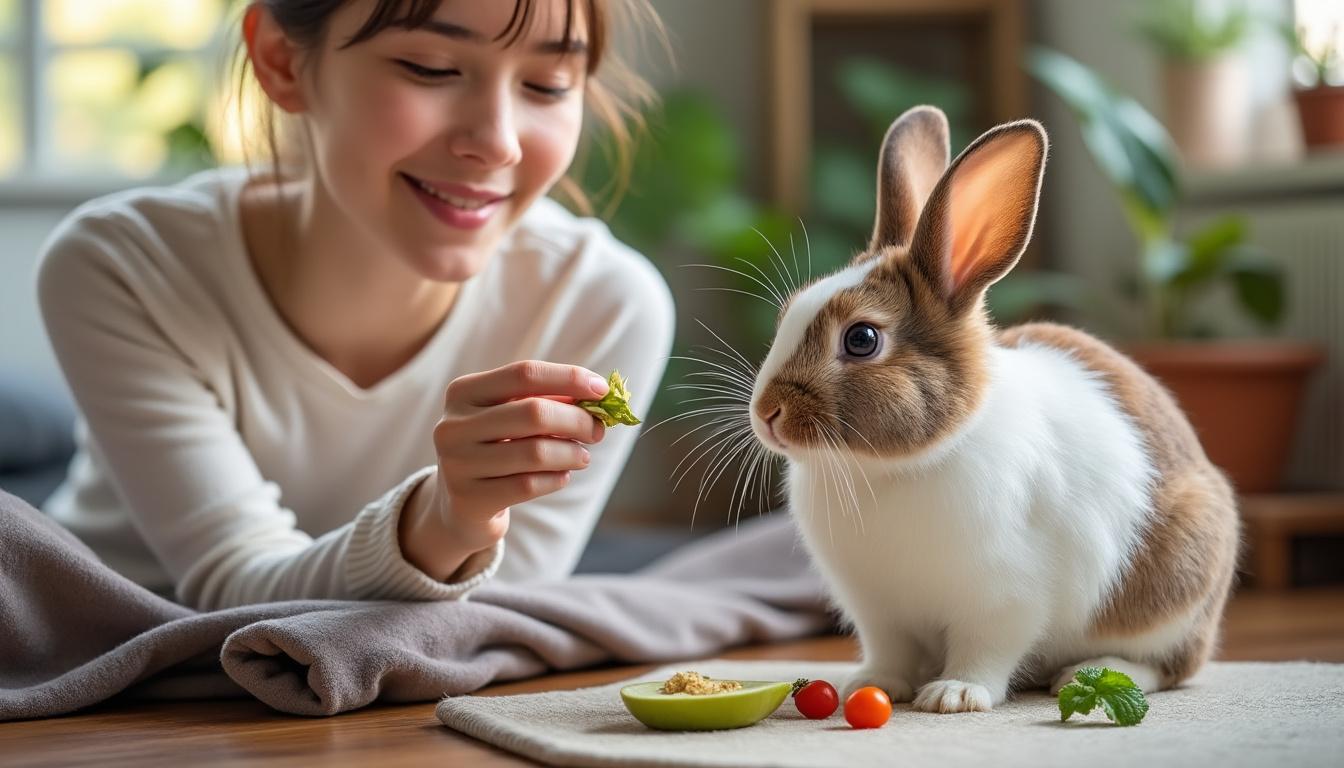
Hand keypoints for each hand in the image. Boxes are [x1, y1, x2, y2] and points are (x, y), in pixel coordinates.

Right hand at [399, 361, 608, 580]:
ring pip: (536, 452)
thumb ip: (547, 401)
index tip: (601, 389)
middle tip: (597, 430)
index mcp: (463, 392)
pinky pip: (529, 485)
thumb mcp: (511, 417)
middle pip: (534, 412)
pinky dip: (557, 479)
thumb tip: (596, 393)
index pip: (524, 374)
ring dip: (572, 454)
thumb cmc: (498, 449)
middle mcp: (453, 425)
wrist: (463, 505)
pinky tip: (562, 477)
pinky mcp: (470, 499)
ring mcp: (457, 464)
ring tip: (582, 457)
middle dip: (577, 420)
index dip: (568, 378)